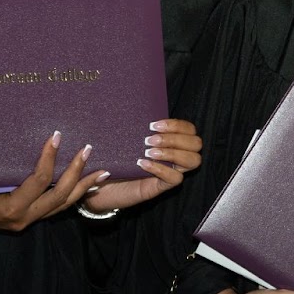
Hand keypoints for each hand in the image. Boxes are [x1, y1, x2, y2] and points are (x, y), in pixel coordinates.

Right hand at [0, 132, 105, 230]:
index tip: (56, 135)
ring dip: (82, 186)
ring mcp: (24, 222)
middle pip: (60, 195)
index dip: (50, 158)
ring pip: (61, 206)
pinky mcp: (24, 221)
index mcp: (8, 208)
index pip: (39, 181)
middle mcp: (21, 219)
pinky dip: (70, 196)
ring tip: (102, 172)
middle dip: (78, 173)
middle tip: (89, 149)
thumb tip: (15, 134)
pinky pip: (52, 209)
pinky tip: (83, 185)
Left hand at [82, 118, 202, 211]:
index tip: (154, 125)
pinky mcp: (162, 187)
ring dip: (173, 153)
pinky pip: (175, 178)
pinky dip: (161, 169)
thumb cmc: (111, 158)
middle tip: (150, 140)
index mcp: (169, 140)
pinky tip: (143, 165)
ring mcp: (170, 171)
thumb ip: (130, 127)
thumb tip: (127, 106)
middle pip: (196, 143)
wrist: (96, 185)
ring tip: (149, 152)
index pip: (189, 129)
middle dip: (175, 139)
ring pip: (193, 160)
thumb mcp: (122, 139)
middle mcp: (174, 156)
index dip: (177, 125)